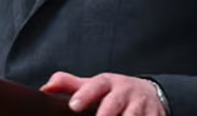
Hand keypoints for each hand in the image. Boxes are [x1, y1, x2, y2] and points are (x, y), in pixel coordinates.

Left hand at [41, 71, 166, 115]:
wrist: (150, 94)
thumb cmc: (115, 92)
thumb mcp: (96, 86)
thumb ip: (71, 86)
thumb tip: (46, 88)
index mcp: (110, 83)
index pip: (97, 85)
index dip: (86, 94)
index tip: (74, 106)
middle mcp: (126, 92)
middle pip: (115, 103)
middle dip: (106, 113)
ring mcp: (142, 106)